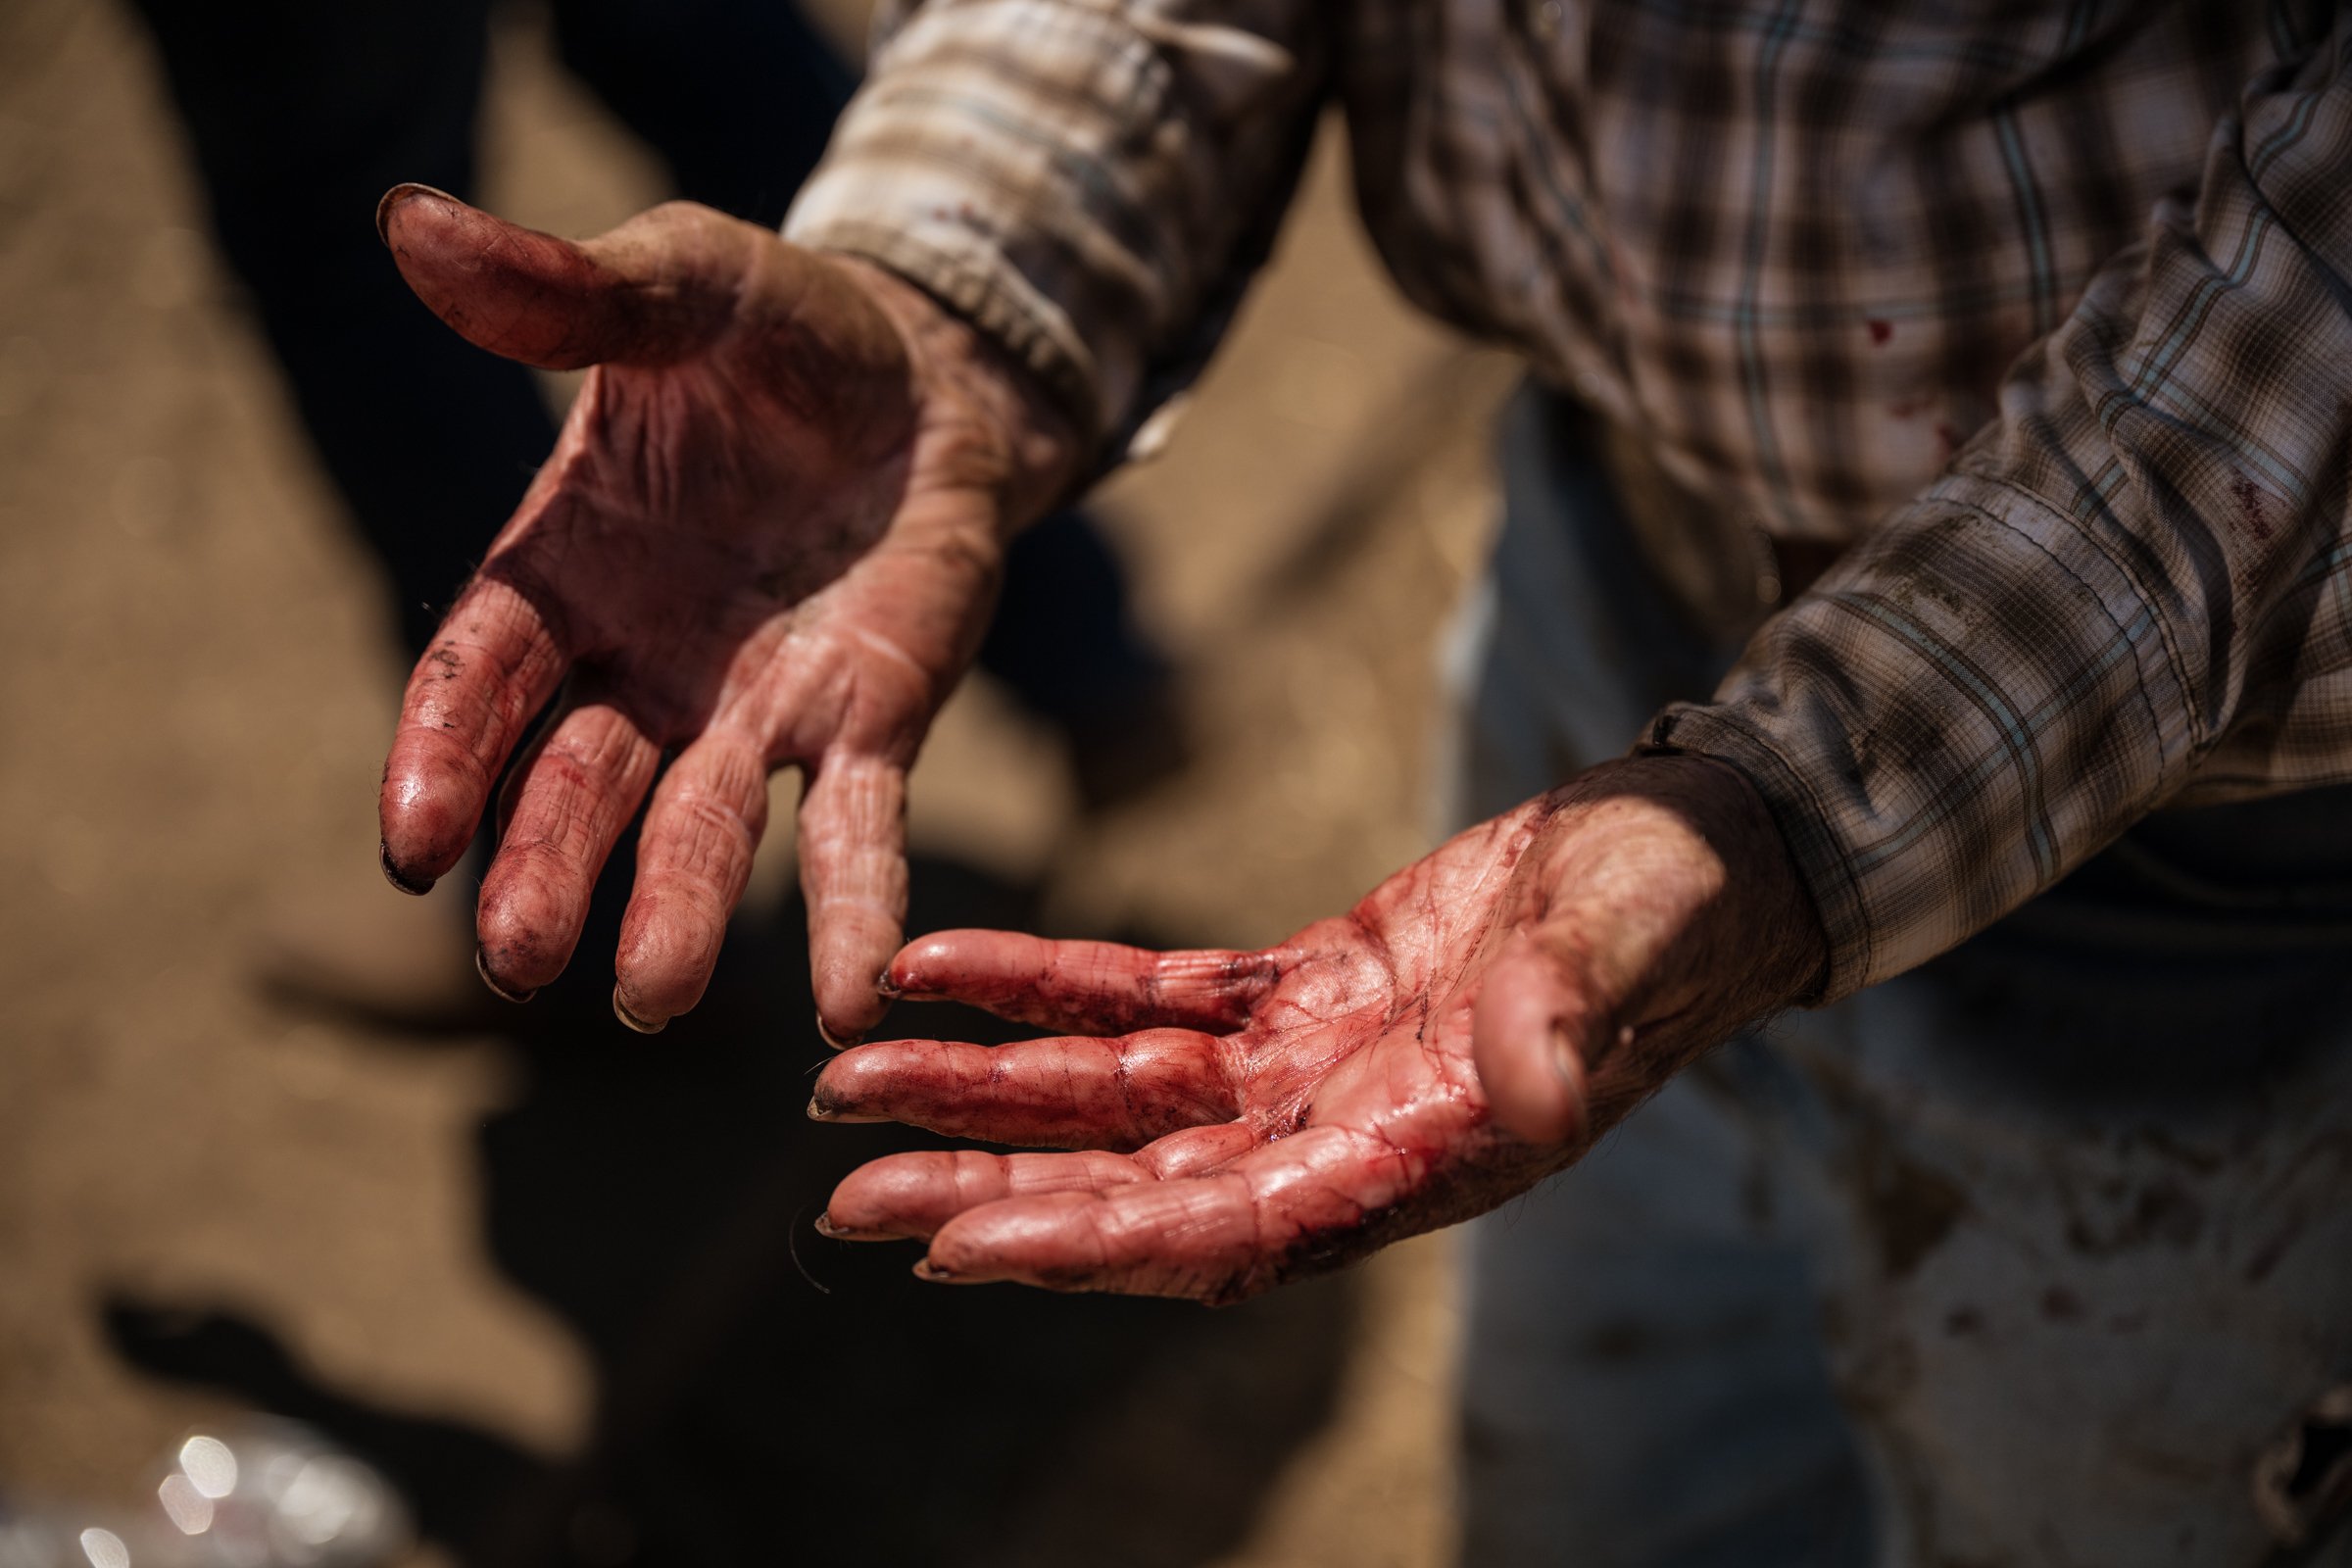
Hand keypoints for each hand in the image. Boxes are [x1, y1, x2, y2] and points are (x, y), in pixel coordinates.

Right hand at [372, 189, 1074, 1038]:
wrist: (928, 375)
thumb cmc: (779, 332)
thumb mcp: (680, 286)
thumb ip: (567, 291)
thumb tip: (417, 226)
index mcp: (565, 567)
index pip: (480, 678)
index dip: (442, 758)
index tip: (409, 846)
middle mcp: (643, 664)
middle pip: (576, 784)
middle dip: (543, 868)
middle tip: (517, 960)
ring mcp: (753, 710)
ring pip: (699, 831)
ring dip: (674, 916)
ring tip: (654, 1001)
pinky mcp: (866, 726)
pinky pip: (857, 832)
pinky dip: (853, 913)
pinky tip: (853, 999)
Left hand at [810, 755, 1827, 1301]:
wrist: (1687, 850)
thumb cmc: (1673, 911)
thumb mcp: (1625, 951)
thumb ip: (1568, 1023)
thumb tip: (1535, 1093)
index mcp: (1411, 1159)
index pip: (1223, 1230)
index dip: (1090, 1243)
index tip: (955, 1248)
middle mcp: (1336, 1134)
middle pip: (1131, 1180)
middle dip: (990, 1187)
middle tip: (847, 1189)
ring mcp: (1305, 1064)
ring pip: (1113, 1091)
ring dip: (987, 1087)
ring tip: (850, 1077)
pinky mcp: (1291, 988)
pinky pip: (1142, 993)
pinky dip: (1042, 984)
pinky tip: (943, 968)